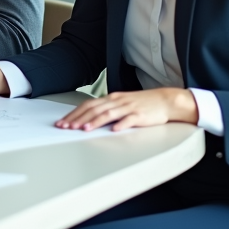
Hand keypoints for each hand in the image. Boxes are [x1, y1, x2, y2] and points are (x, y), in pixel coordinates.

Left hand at [55, 88, 199, 131]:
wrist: (165, 100)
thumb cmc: (143, 103)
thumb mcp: (122, 103)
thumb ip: (107, 109)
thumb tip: (90, 117)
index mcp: (111, 98)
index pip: (88, 105)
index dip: (74, 113)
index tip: (63, 121)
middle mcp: (117, 101)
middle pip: (93, 109)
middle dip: (78, 118)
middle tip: (66, 127)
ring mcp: (128, 108)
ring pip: (108, 114)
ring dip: (94, 121)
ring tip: (83, 129)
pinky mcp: (140, 115)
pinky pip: (129, 120)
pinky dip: (120, 124)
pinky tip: (113, 130)